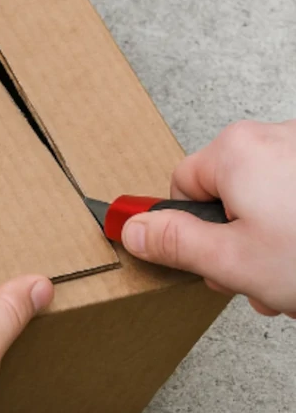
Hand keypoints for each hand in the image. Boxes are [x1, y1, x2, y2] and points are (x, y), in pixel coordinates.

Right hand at [121, 120, 295, 316]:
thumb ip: (174, 243)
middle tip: (258, 275)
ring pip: (270, 197)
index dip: (189, 229)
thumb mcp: (233, 261)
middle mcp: (274, 137)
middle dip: (238, 240)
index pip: (181, 184)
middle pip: (228, 191)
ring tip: (295, 273)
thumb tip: (131, 230)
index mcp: (237, 152)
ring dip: (273, 239)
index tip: (209, 259)